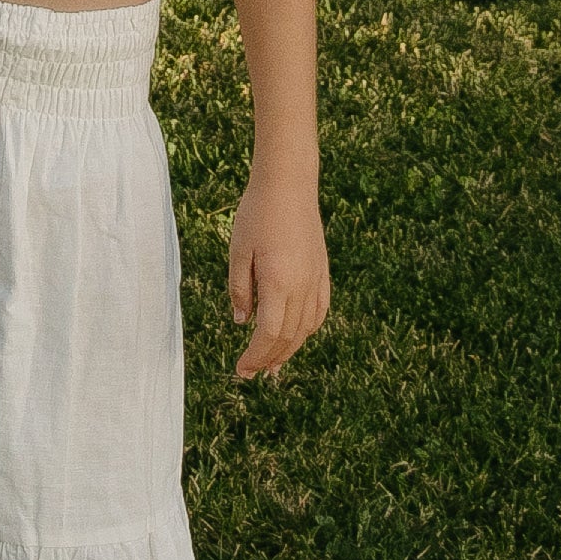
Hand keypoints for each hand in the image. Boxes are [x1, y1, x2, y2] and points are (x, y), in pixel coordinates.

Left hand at [228, 166, 330, 378]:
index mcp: (279, 284)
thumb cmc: (257, 214)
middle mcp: (302, 287)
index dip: (255, 356)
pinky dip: (307, 330)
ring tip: (273, 364)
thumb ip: (239, 289)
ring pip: (305, 328)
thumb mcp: (238, 251)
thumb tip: (242, 322)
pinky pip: (319, 311)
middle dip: (269, 359)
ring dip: (289, 349)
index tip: (242, 369)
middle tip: (252, 373)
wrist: (289, 185)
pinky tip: (297, 336)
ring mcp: (316, 280)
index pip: (269, 334)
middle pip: (288, 337)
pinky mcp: (322, 272)